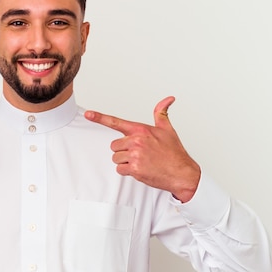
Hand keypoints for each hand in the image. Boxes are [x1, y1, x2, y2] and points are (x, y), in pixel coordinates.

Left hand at [84, 96, 199, 202]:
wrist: (182, 172)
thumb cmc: (174, 152)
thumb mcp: (168, 129)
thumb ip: (161, 113)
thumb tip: (169, 99)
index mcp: (141, 130)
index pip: (116, 122)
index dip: (100, 117)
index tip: (88, 114)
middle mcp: (137, 141)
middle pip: (114, 145)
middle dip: (123, 151)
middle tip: (139, 154)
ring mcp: (135, 155)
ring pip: (116, 158)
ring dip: (125, 162)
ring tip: (141, 162)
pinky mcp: (135, 168)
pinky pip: (120, 170)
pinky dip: (127, 172)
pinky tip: (140, 170)